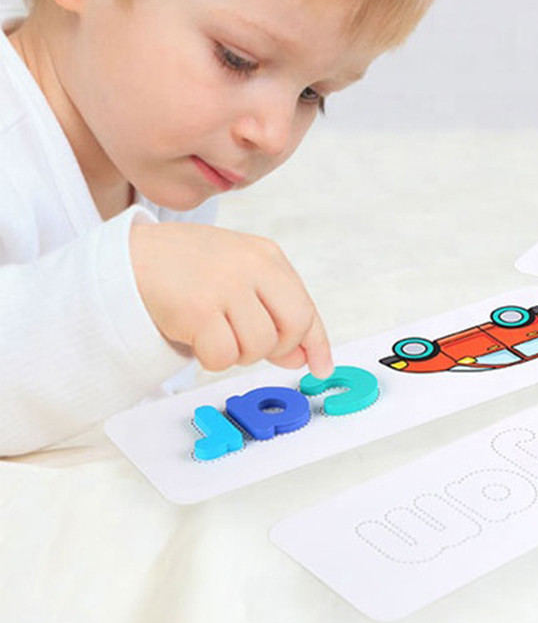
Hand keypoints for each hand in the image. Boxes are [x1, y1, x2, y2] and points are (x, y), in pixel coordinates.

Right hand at [130, 222, 333, 377]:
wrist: (130, 256)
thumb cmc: (187, 268)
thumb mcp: (239, 277)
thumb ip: (272, 311)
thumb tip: (300, 357)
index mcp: (267, 256)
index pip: (305, 306)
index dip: (317, 343)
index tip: (322, 367)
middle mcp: (253, 267)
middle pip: (293, 327)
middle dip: (277, 348)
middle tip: (249, 345)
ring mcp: (226, 287)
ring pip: (258, 346)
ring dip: (238, 353)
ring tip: (214, 332)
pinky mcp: (198, 311)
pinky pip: (223, 357)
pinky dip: (211, 358)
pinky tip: (196, 338)